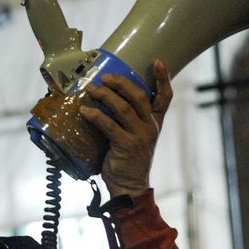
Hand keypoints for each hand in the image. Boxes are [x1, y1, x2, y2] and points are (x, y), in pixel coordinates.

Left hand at [80, 60, 170, 198]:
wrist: (130, 186)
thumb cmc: (127, 158)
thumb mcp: (133, 136)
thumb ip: (125, 119)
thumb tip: (102, 98)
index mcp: (155, 122)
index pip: (165, 98)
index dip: (163, 79)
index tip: (157, 61)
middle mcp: (150, 127)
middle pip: (140, 97)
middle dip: (122, 84)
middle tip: (105, 77)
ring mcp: (140, 136)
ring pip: (124, 108)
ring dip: (105, 96)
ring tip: (90, 89)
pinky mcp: (126, 146)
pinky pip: (109, 125)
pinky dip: (95, 116)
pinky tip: (84, 111)